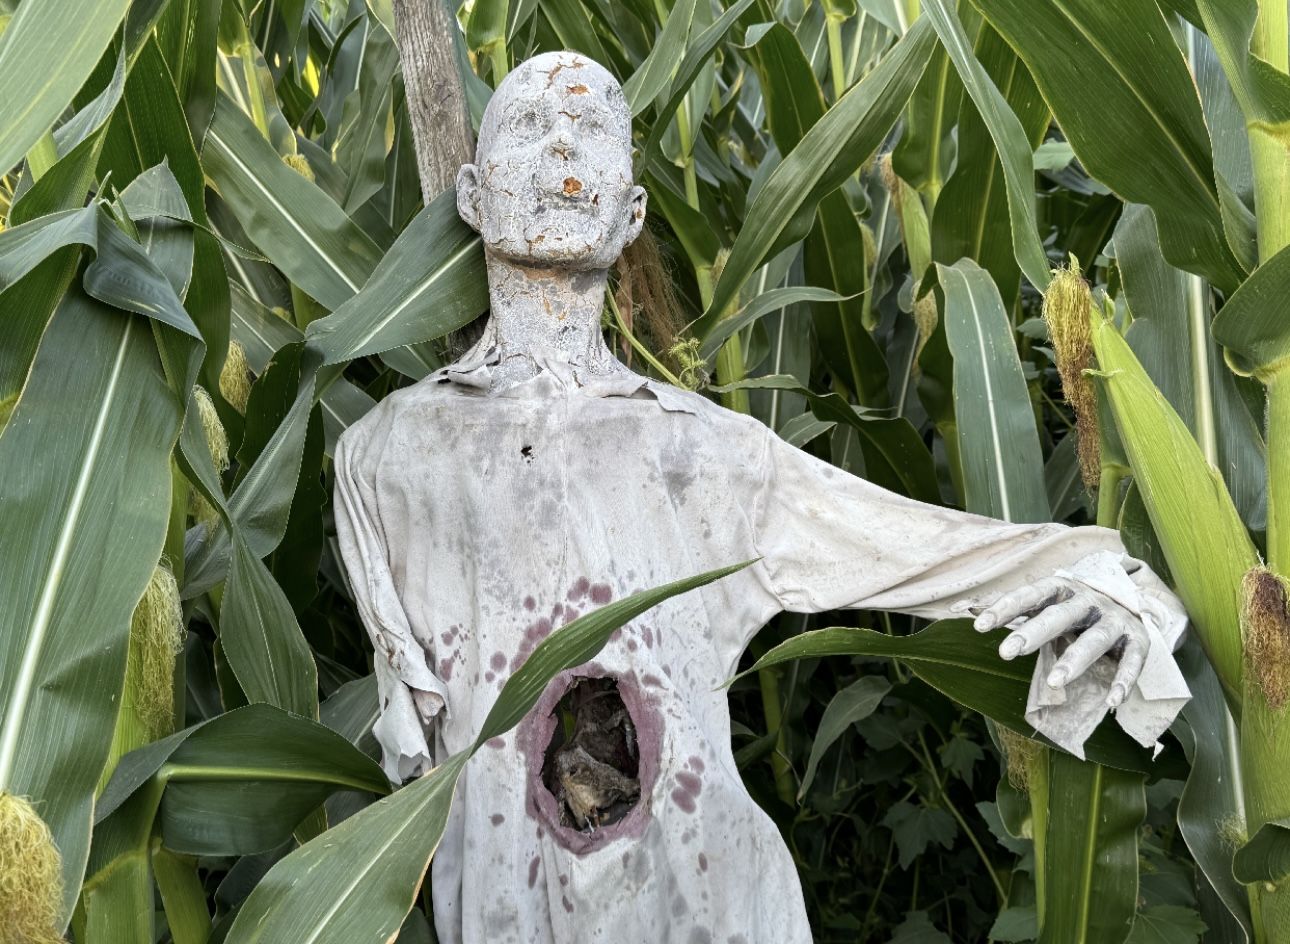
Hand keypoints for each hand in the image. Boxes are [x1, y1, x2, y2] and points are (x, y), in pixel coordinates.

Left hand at [972, 576, 1148, 707]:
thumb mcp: (1050, 604)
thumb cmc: (1077, 609)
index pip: (1030, 595)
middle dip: (1033, 632)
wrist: (1135, 601)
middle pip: (1059, 616)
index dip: (1006, 608)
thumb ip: (1021, 611)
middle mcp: (1089, 601)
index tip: (979, 626)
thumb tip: (972, 614)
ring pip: (1094, 640)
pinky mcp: (1138, 640)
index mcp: (1062, 589)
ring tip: (1053, 683)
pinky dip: (1123, 682)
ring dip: (1073, 661)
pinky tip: (1112, 702)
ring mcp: (1115, 620)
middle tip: (1006, 652)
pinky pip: (1132, 662)